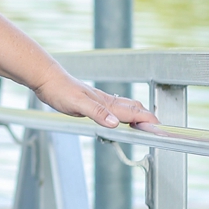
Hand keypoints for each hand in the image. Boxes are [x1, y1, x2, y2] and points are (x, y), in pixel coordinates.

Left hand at [39, 75, 156, 131]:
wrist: (48, 79)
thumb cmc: (61, 90)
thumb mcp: (78, 105)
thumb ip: (97, 113)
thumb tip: (115, 124)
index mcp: (106, 102)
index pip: (133, 112)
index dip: (148, 120)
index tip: (160, 129)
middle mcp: (107, 101)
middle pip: (134, 109)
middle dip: (148, 118)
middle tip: (160, 130)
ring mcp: (101, 101)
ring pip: (126, 107)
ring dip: (139, 115)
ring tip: (147, 125)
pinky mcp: (93, 102)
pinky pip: (115, 108)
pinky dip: (125, 114)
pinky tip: (121, 118)